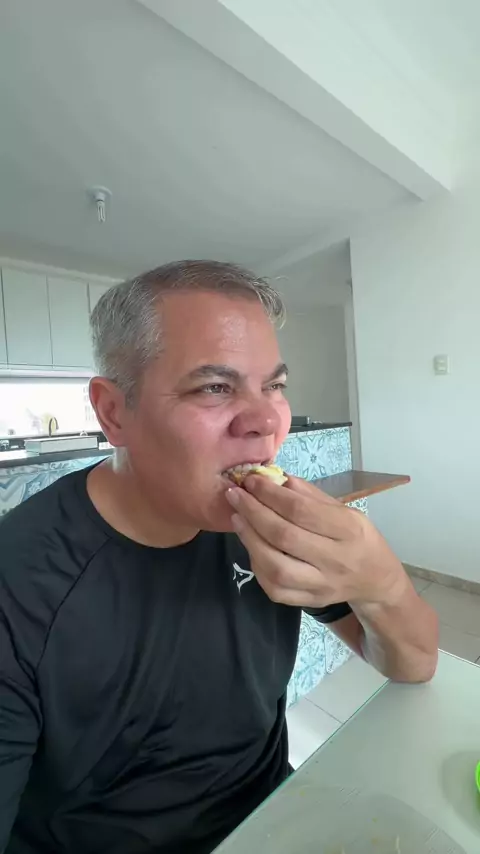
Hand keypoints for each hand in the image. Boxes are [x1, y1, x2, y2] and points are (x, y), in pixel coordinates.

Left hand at [225, 475, 407, 608]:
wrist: (375, 579)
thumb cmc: (356, 537)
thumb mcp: (343, 509)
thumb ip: (309, 495)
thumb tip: (274, 478)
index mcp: (348, 530)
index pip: (302, 510)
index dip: (271, 494)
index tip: (251, 480)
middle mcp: (336, 560)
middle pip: (285, 537)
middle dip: (253, 513)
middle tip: (235, 495)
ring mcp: (322, 585)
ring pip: (276, 567)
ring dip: (250, 540)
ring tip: (237, 519)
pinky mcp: (310, 602)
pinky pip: (275, 589)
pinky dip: (258, 566)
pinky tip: (251, 546)